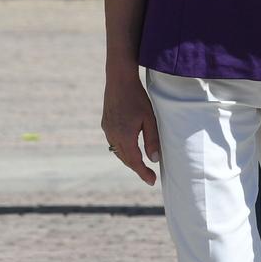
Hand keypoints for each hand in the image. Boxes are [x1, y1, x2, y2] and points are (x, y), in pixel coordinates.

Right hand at [100, 66, 160, 185]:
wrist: (119, 80)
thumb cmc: (137, 98)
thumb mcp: (150, 119)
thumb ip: (152, 140)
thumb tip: (154, 160)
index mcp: (125, 136)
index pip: (135, 162)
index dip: (143, 173)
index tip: (152, 181)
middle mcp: (113, 135)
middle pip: (125, 159)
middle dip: (137, 168)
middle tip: (149, 175)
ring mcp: (107, 130)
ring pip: (118, 152)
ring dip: (129, 159)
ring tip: (141, 164)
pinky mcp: (105, 124)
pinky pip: (114, 142)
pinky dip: (122, 149)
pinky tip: (130, 147)